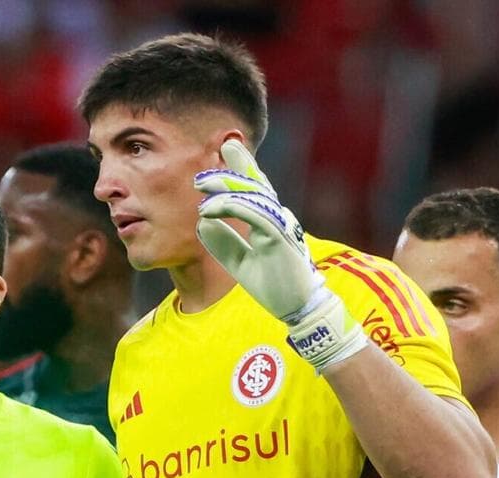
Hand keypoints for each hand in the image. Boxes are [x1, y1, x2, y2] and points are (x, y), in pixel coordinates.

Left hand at [193, 140, 365, 370]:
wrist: (297, 309)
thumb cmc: (274, 287)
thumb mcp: (241, 263)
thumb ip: (224, 244)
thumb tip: (203, 223)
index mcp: (270, 222)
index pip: (256, 189)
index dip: (244, 166)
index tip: (228, 146)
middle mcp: (278, 218)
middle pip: (256, 185)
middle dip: (233, 169)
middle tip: (207, 166)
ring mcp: (281, 225)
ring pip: (254, 196)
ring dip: (226, 188)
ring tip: (202, 188)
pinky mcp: (280, 237)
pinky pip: (255, 214)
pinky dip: (232, 207)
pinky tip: (210, 209)